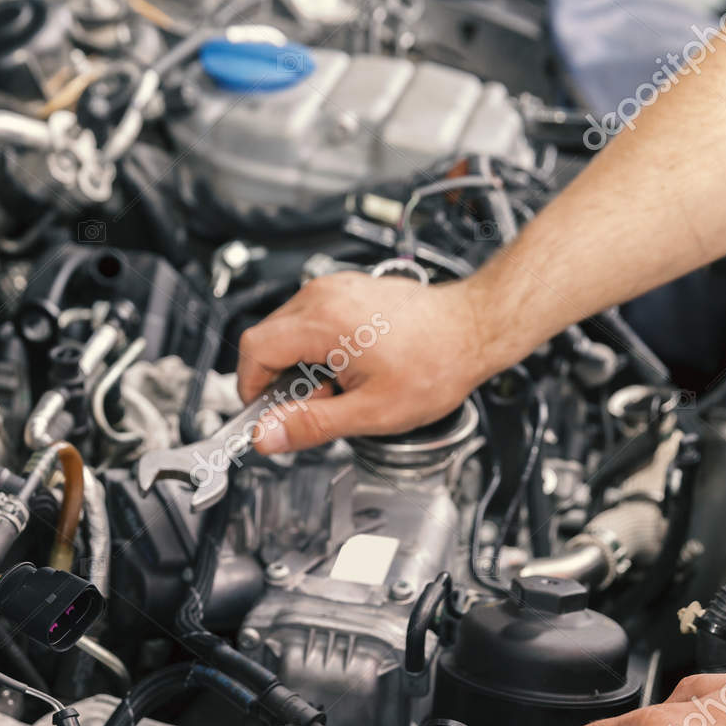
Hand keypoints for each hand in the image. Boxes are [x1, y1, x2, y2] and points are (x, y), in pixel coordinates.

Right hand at [235, 272, 507, 452]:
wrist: (474, 329)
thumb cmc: (435, 363)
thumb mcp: (370, 411)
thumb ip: (311, 425)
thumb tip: (267, 436)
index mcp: (322, 322)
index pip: (253, 351)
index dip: (251, 389)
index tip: (267, 414)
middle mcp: (323, 296)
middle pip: (267, 339)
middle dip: (280, 380)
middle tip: (317, 404)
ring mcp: (336, 289)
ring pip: (287, 330)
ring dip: (299, 365)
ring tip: (339, 386)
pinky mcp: (348, 291)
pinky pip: (310, 320)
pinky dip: (316, 348)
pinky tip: (349, 367)